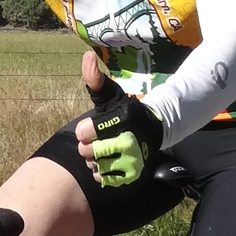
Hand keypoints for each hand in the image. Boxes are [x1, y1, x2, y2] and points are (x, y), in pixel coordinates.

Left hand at [74, 52, 162, 186]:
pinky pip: (104, 178)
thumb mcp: (110, 94)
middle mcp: (129, 140)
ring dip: (95, 160)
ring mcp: (132, 160)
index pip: (84, 133)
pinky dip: (101, 172)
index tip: (94, 127)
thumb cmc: (124, 111)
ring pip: (94, 166)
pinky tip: (108, 162)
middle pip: (87, 151)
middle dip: (89, 146)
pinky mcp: (132, 174)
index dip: (85, 130)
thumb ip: (95, 78)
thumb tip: (87, 56)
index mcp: (122, 119)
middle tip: (99, 140)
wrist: (151, 131)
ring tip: (104, 150)